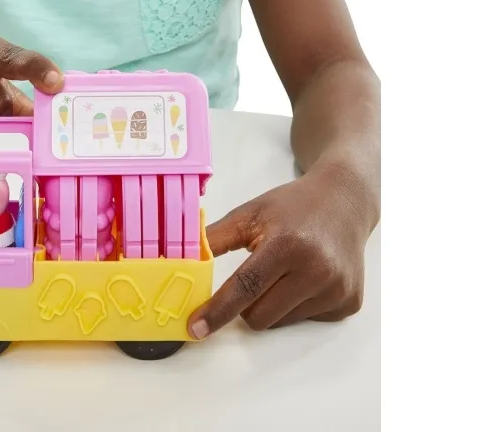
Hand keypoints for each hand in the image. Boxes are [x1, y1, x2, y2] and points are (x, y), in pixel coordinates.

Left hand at [188, 166, 373, 338]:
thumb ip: (214, 238)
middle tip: (256, 273)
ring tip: (287, 270)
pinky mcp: (349, 303)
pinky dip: (296, 305)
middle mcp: (316, 270)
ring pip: (280, 322)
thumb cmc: (293, 206)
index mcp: (287, 245)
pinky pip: (304, 320)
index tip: (196, 328)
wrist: (345, 202)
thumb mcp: (250, 214)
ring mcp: (336, 290)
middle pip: (258, 315)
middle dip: (245, 303)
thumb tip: (180, 260)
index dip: (217, 310)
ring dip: (272, 304)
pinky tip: (308, 277)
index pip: (244, 287)